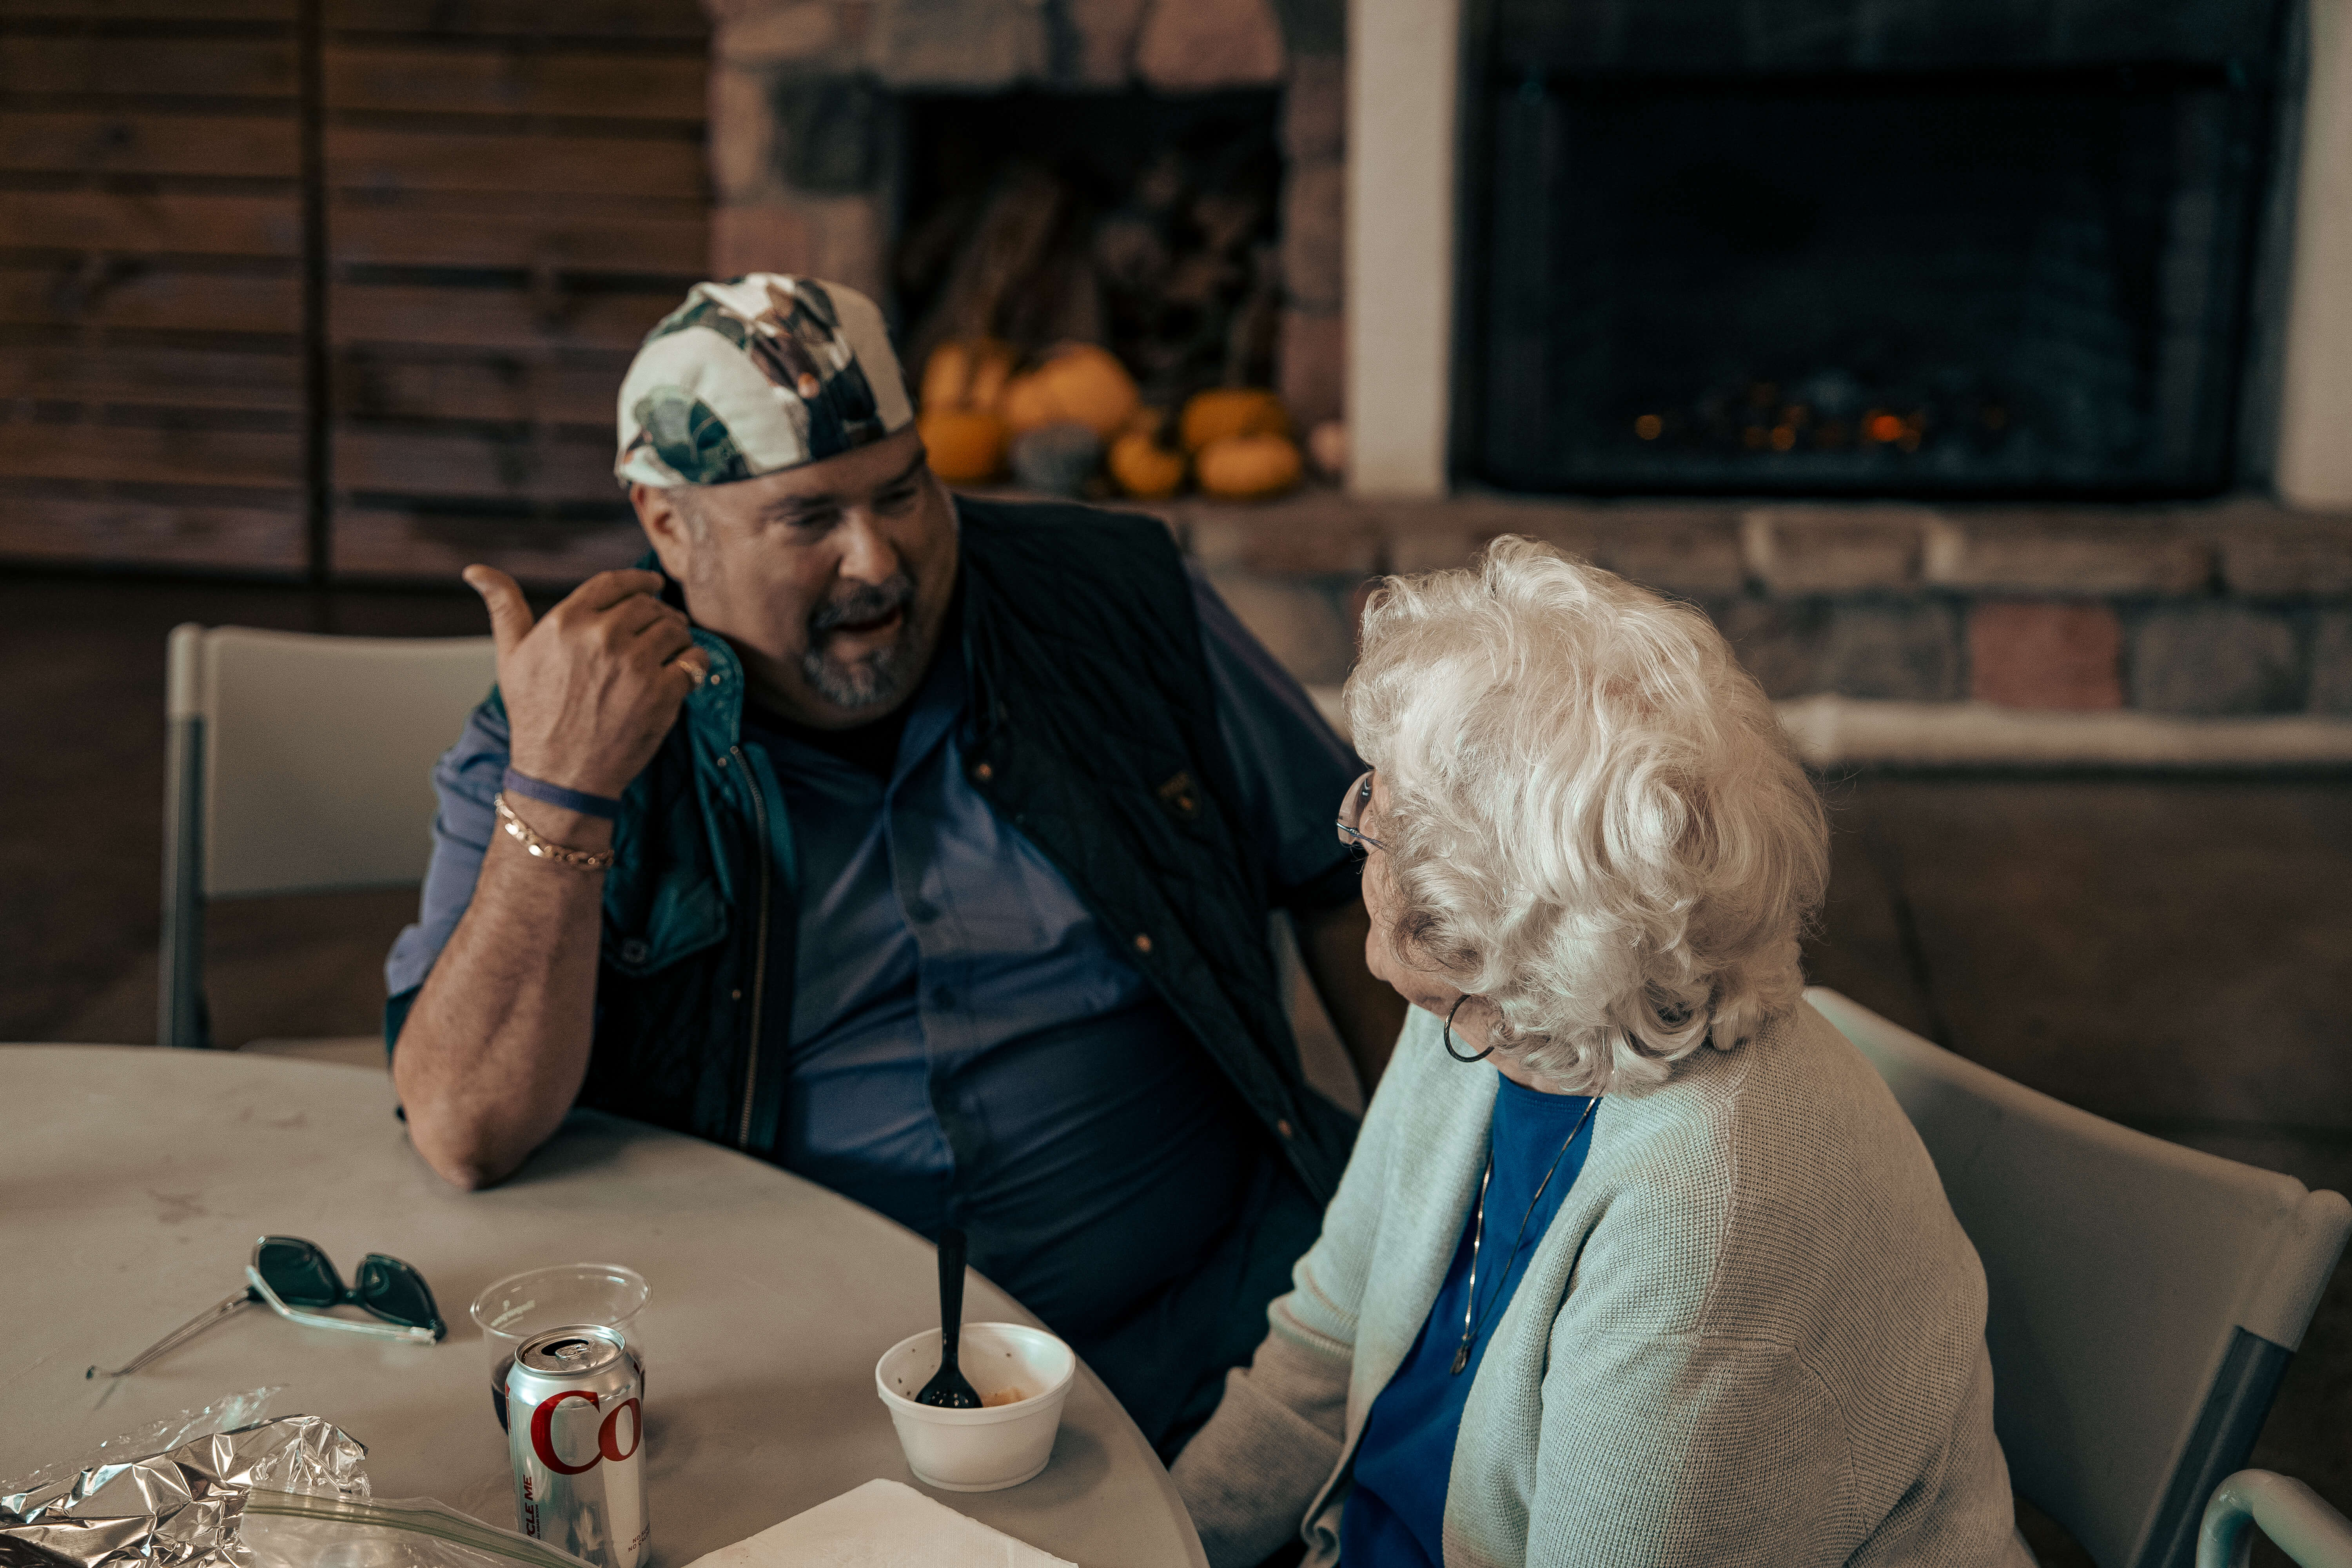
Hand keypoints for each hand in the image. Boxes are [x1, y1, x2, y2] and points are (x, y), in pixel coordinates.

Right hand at [465, 565, 709, 798]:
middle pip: (648, 605)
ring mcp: (634, 665)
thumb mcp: (510, 657)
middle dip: (659, 613)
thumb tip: (476, 569)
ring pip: (675, 629)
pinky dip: (695, 663)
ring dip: (678, 637)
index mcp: (566, 622)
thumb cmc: (535, 715)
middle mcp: (601, 637)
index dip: (640, 581)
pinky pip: (694, 661)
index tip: (653, 585)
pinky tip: (685, 671)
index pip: (615, 582)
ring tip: (672, 650)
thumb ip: (504, 608)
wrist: (560, 774)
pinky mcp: (661, 693)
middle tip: (663, 627)